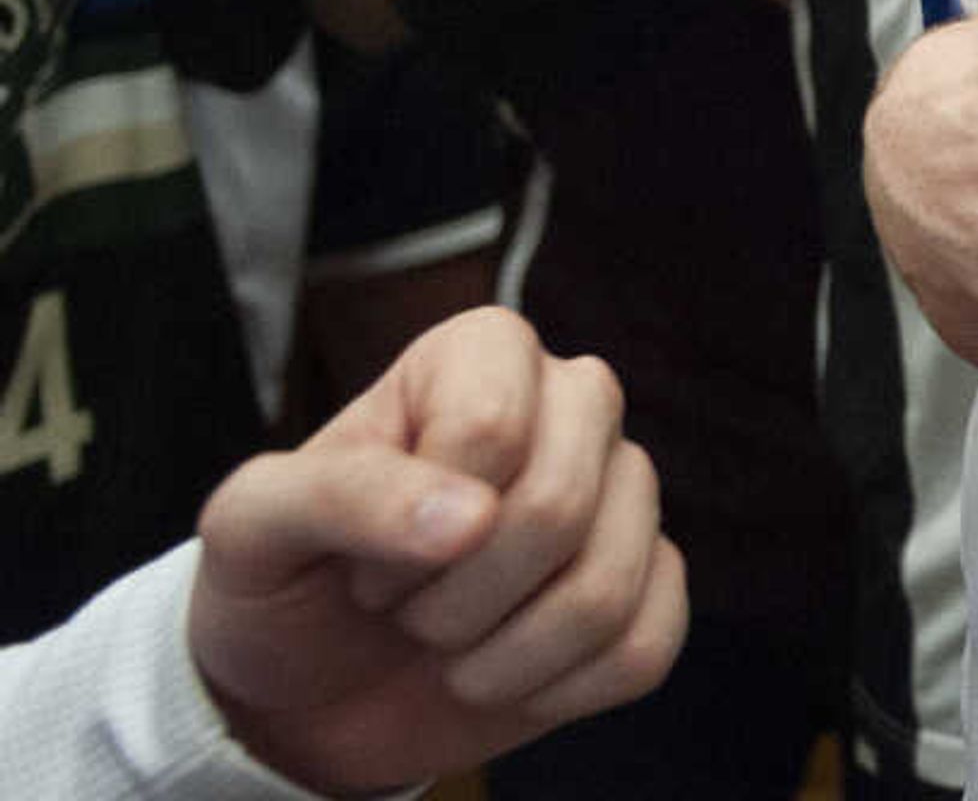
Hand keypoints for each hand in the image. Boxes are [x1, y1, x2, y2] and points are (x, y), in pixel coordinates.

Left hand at [187, 305, 684, 796]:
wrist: (310, 687)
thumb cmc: (284, 581)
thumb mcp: (255, 527)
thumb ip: (343, 496)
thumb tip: (470, 519)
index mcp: (481, 355)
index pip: (492, 424)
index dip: (412, 526)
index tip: (363, 561)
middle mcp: (573, 404)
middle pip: (560, 504)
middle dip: (456, 600)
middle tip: (405, 614)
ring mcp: (625, 492)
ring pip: (605, 588)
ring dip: (498, 658)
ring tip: (450, 648)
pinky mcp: (653, 581)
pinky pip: (644, 647)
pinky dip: (555, 691)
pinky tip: (508, 675)